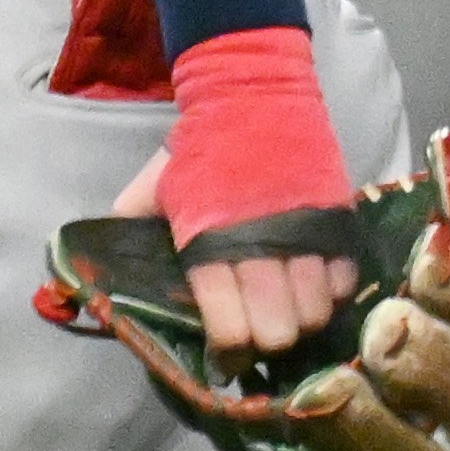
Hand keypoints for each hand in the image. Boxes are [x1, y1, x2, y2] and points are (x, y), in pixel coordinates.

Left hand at [122, 144, 355, 359]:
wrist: (252, 93)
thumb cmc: (197, 147)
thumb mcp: (149, 190)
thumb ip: (128, 233)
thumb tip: (105, 276)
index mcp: (208, 244)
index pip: (228, 325)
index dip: (229, 353)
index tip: (225, 357)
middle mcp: (259, 244)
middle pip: (278, 328)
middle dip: (268, 343)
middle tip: (260, 336)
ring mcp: (303, 230)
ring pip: (316, 308)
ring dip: (302, 320)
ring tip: (290, 314)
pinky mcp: (336, 214)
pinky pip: (344, 275)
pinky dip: (332, 290)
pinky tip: (317, 286)